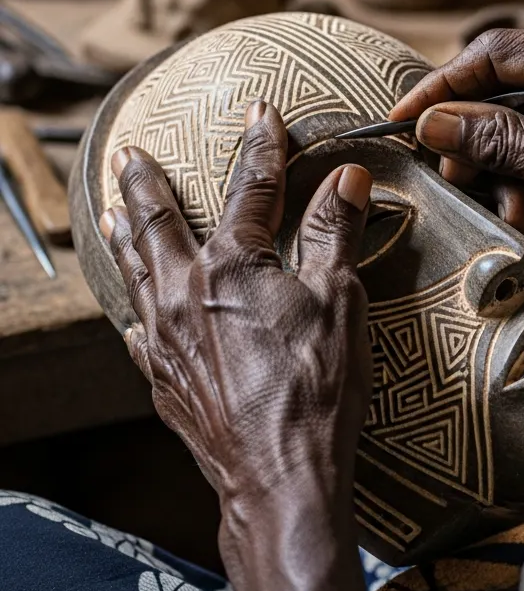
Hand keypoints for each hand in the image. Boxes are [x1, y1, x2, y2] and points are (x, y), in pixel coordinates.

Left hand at [101, 100, 376, 590]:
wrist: (281, 476)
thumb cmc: (316, 389)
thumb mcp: (340, 299)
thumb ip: (334, 233)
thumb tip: (346, 178)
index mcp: (234, 266)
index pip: (251, 189)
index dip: (261, 147)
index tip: (262, 114)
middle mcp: (186, 294)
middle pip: (160, 223)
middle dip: (147, 184)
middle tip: (129, 155)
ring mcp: (168, 340)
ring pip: (136, 273)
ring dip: (125, 236)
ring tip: (110, 212)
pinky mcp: (165, 381)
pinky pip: (140, 333)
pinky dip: (137, 310)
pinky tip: (136, 312)